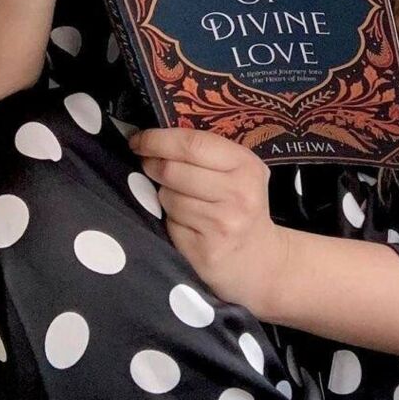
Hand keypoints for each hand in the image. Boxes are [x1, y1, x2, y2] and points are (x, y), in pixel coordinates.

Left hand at [128, 127, 289, 316]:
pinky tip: (186, 223)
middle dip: (153, 165)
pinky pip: (170, 224)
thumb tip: (155, 139)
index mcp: (247, 166)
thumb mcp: (239, 172)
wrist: (260, 260)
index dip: (158, 140)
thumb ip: (207, 154)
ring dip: (164, 195)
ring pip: (168, 197)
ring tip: (181, 199)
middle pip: (173, 170)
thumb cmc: (242, 206)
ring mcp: (222, 224)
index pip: (192, 144)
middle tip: (148, 164)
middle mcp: (238, 194)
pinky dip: (171, 220)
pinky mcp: (204, 250)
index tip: (138, 140)